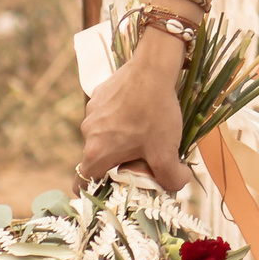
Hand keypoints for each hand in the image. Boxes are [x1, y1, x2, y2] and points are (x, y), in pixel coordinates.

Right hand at [77, 34, 192, 194]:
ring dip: (119, 138)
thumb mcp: (166, 151)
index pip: (82, 182)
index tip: (109, 190)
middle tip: (142, 156)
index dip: (93, 191)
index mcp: (97, 152)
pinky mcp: (98, 95)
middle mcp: (87, 133)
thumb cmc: (156, 112)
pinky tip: (140, 109)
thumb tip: (176, 184)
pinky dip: (120, 118)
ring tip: (144, 129)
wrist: (152, 68)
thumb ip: (171, 177)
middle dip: (117, 162)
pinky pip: (107, 115)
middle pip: (98, 158)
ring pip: (103, 135)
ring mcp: (91, 112)